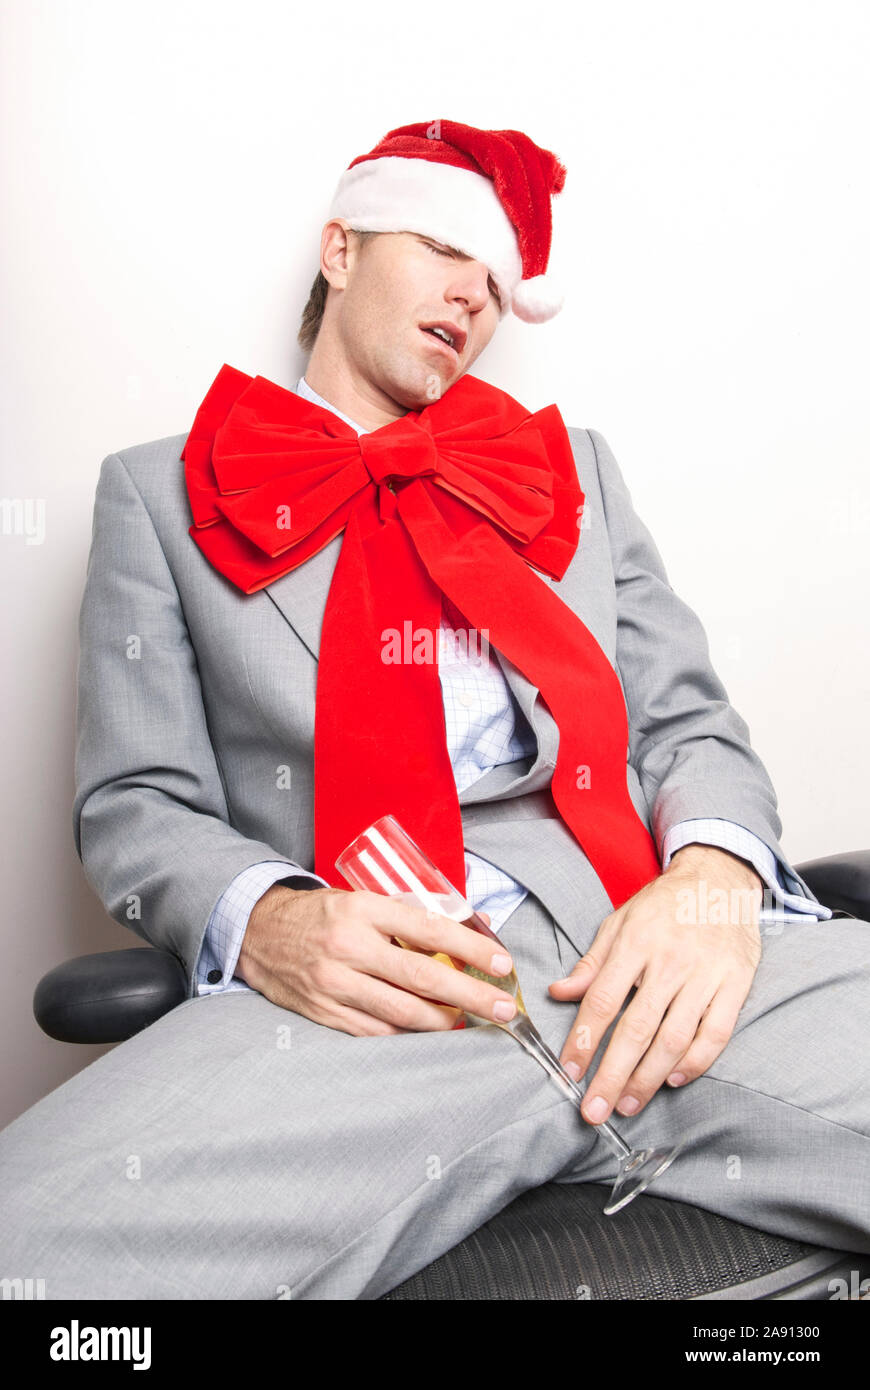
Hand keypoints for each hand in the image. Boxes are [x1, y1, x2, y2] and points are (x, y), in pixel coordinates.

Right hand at [237, 884, 511, 1035]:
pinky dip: (408, 1033)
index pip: (428, 930)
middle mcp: (348, 947)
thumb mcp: (361, 899)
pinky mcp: (324, 1013)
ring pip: (402, 1012)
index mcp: (362, 909)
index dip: (470, 949)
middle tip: (503, 1007)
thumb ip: (406, 916)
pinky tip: (430, 1030)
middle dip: (470, 995)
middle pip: (422, 977)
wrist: (258, 933)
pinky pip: (377, 1031)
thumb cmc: (321, 914)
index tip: (502, 964)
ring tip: (472, 1020)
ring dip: (445, 1021)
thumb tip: (465, 930)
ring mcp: (334, 984)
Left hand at [548, 845, 762, 1124]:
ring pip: (674, 1038)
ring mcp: (706, 974)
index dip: (583, 1039)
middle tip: (594, 1110)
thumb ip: (592, 963)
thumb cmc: (664, 905)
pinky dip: (696, 1062)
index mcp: (635, 943)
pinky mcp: (736, 984)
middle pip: (637, 1028)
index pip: (603, 1000)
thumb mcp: (620, 922)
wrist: (720, 879)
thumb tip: (559, 992)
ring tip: (627, 1104)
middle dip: (611, 1075)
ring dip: (649, 1078)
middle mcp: (670, 960)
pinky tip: (674, 1079)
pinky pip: (716, 1033)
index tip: (569, 1071)